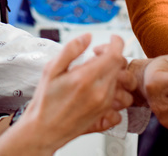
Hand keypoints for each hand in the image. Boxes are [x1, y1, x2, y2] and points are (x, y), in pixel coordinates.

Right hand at [0, 34, 128, 154]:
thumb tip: (87, 36)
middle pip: (121, 66)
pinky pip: (122, 101)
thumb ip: (71, 50)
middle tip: (97, 56)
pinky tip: (103, 91)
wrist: (43, 130)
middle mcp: (99, 92)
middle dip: (113, 55)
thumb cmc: (45, 101)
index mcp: (86, 78)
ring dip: (116, 75)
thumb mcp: (51, 69)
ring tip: (100, 74)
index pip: (115, 55)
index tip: (111, 39)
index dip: (116, 42)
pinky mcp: (105, 116)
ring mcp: (104, 105)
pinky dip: (117, 94)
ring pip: (124, 83)